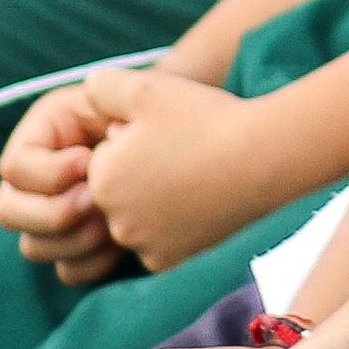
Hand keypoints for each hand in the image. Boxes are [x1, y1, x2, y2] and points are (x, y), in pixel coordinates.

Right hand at [0, 68, 159, 284]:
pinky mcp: (77, 244)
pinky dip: (91, 264)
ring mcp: (52, 216)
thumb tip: (88, 148)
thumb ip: (105, 96)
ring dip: (74, 241)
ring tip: (112, 223)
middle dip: (53, 213)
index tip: (91, 160)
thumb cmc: (153, 111)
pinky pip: (66, 271)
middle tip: (96, 203)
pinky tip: (120, 246)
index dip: (50, 172)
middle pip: (8, 212)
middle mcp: (34, 180)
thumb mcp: (127, 93)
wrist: (180, 137)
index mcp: (39, 137)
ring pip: (34, 247)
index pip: (14, 167)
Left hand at [83, 77, 281, 272]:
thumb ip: (101, 86)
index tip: (166, 132)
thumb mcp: (145, 87)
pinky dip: (174, 224)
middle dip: (140, 171)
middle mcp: (116, 221)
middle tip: (182, 152)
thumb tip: (86, 93)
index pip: (103, 157)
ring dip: (155, 198)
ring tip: (194, 173)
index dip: (133, 138)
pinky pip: (159, 240)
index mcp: (102, 180)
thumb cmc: (203, 119)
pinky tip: (199, 200)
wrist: (262, 159)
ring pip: (137, 216)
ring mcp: (144, 246)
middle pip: (118, 189)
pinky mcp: (170, 262)